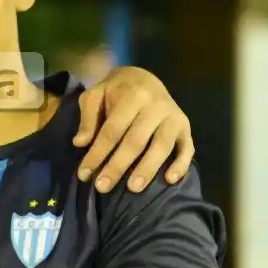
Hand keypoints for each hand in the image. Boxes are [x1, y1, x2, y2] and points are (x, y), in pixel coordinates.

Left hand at [74, 66, 193, 192]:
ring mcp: (174, 118)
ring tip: (132, 189)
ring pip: (162, 147)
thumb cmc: (115, 91)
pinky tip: (169, 180)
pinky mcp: (185, 128)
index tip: (83, 174)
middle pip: (136, 141)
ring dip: (147, 169)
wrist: (144, 78)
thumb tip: (80, 143)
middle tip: (102, 187)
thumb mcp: (95, 95)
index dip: (97, 154)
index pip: (112, 130)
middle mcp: (157, 106)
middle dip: (117, 166)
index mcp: (133, 95)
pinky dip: (181, 165)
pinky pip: (187, 148)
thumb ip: (88, 118)